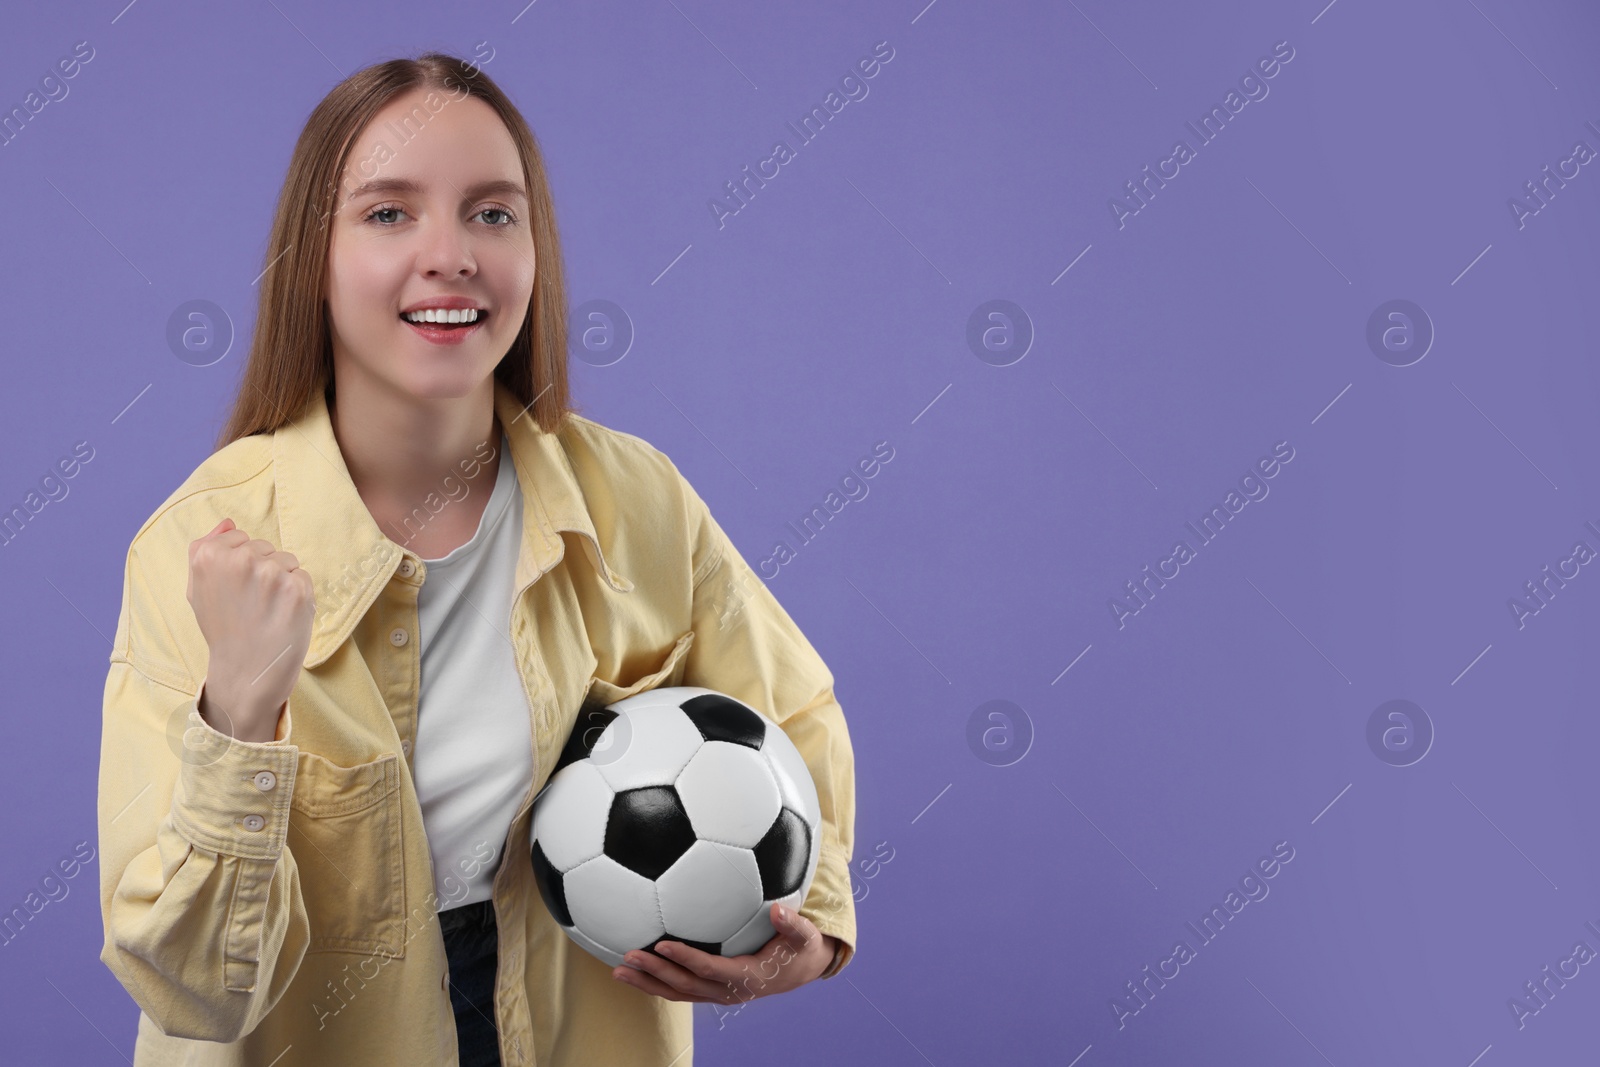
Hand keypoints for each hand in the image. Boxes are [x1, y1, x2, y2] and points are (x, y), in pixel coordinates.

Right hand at [187, 517, 314, 735]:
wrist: (245, 671)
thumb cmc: (222, 628)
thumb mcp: (198, 588)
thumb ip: (206, 549)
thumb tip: (227, 522)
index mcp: (209, 555)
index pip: (240, 538)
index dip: (240, 565)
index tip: (234, 589)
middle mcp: (240, 559)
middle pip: (265, 547)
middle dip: (262, 570)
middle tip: (251, 604)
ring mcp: (271, 574)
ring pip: (286, 561)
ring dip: (282, 582)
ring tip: (267, 610)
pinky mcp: (297, 590)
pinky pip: (303, 577)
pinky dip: (298, 595)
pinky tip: (282, 616)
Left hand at [612, 902, 836, 1004]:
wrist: (798, 972)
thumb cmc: (800, 950)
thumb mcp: (805, 938)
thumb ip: (794, 925)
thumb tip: (781, 910)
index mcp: (746, 977)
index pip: (709, 969)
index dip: (685, 958)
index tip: (662, 943)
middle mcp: (727, 991)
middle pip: (684, 985)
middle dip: (655, 972)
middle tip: (628, 958)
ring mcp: (717, 994)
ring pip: (677, 993)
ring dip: (647, 983)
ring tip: (618, 971)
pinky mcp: (710, 990)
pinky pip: (680, 990)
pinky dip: (656, 982)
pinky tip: (636, 971)